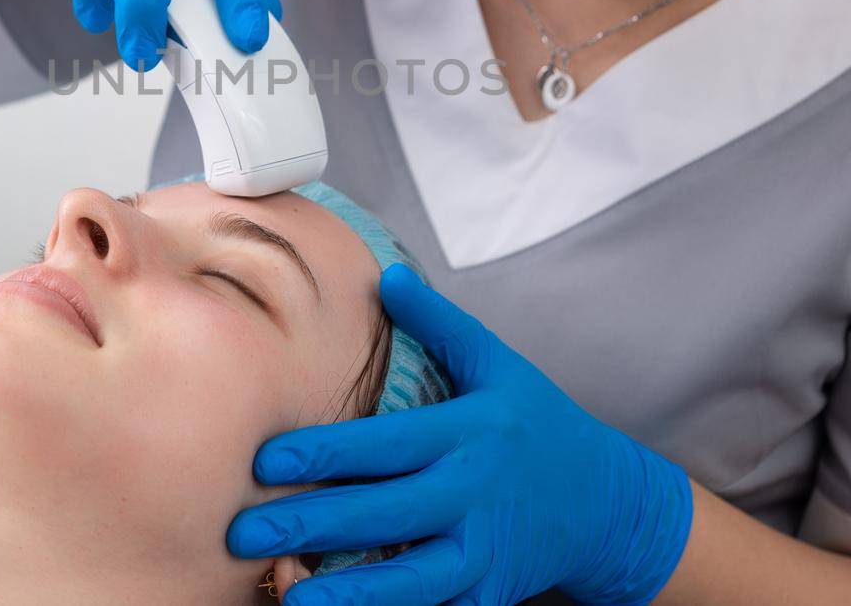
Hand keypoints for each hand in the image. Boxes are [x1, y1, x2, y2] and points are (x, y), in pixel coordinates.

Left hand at [227, 265, 693, 605]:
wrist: (607, 503)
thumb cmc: (538, 424)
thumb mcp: (497, 364)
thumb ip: (439, 324)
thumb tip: (386, 276)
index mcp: (471, 432)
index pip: (387, 444)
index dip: (326, 454)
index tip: (266, 459)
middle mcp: (475, 494)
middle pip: (386, 513)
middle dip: (312, 523)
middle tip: (243, 529)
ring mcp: (485, 551)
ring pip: (412, 578)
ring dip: (349, 590)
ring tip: (290, 594)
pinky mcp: (490, 593)